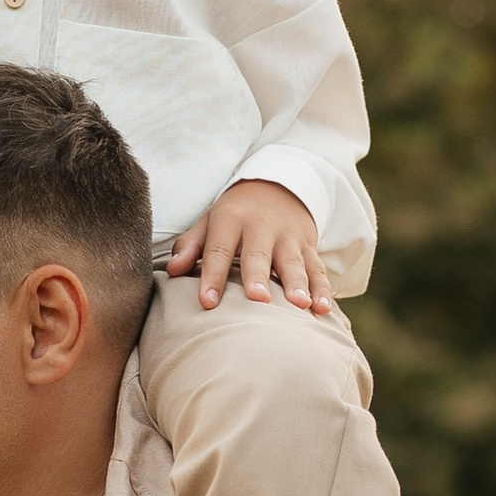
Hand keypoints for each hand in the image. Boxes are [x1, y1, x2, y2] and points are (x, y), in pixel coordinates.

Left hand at [166, 178, 331, 314]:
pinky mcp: (309, 247)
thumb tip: (172, 271)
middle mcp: (262, 227)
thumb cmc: (235, 214)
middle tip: (258, 299)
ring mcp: (289, 238)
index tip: (207, 303)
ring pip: (294, 262)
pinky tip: (323, 309)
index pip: (219, 249)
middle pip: (259, 255)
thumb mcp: (210, 221)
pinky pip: (318, 269)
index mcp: (231, 219)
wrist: (279, 185)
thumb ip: (191, 245)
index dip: (212, 276)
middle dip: (259, 277)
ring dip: (298, 284)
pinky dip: (322, 289)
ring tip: (300, 305)